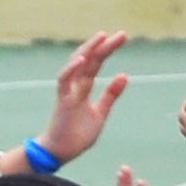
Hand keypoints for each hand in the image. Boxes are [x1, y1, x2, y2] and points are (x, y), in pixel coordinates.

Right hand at [34, 30, 129, 164]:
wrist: (63, 151)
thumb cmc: (78, 132)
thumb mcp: (101, 111)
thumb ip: (111, 94)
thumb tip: (124, 76)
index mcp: (85, 86)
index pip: (97, 63)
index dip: (108, 50)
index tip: (122, 37)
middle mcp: (75, 84)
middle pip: (90, 60)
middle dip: (104, 46)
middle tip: (121, 34)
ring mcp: (68, 91)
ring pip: (77, 65)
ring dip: (89, 51)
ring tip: (102, 38)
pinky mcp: (62, 100)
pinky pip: (65, 81)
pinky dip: (72, 69)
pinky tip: (82, 60)